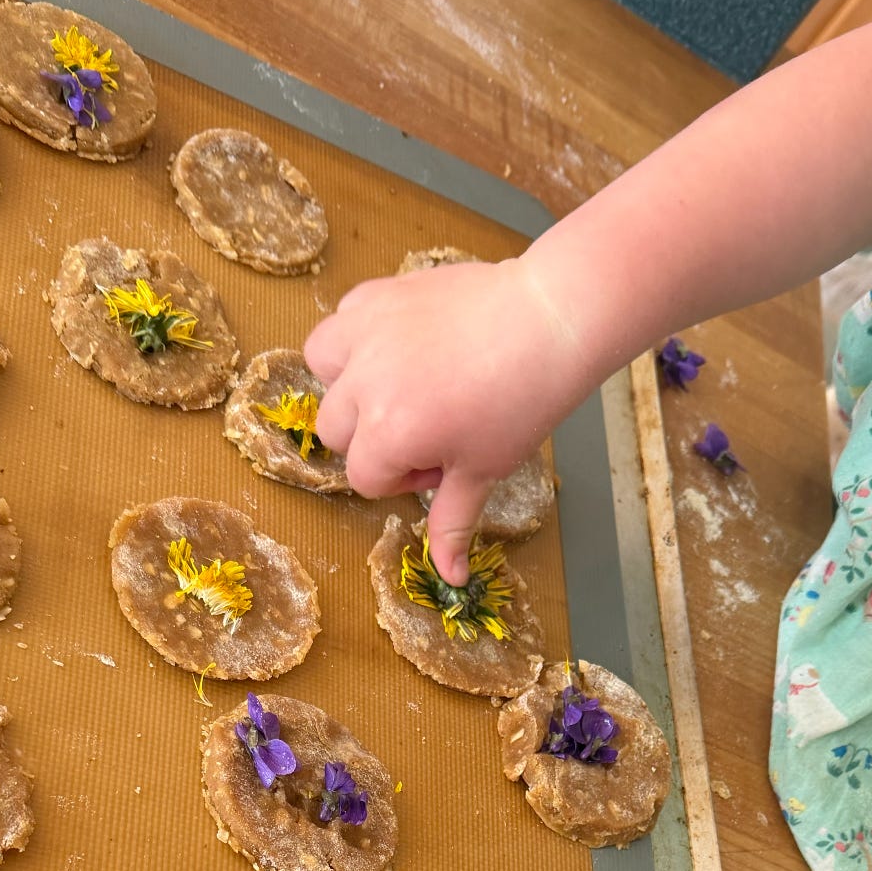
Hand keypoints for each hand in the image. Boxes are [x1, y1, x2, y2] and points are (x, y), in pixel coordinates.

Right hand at [305, 256, 586, 583]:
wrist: (550, 320)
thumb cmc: (523, 401)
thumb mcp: (484, 470)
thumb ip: (451, 522)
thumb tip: (449, 577)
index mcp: (388, 433)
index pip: (364, 477)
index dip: (404, 476)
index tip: (444, 459)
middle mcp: (364, 382)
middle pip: (335, 430)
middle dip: (374, 436)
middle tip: (430, 424)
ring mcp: (366, 332)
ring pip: (321, 368)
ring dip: (349, 384)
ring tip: (400, 385)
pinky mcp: (377, 293)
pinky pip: (343, 321)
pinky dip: (360, 337)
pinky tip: (401, 345)